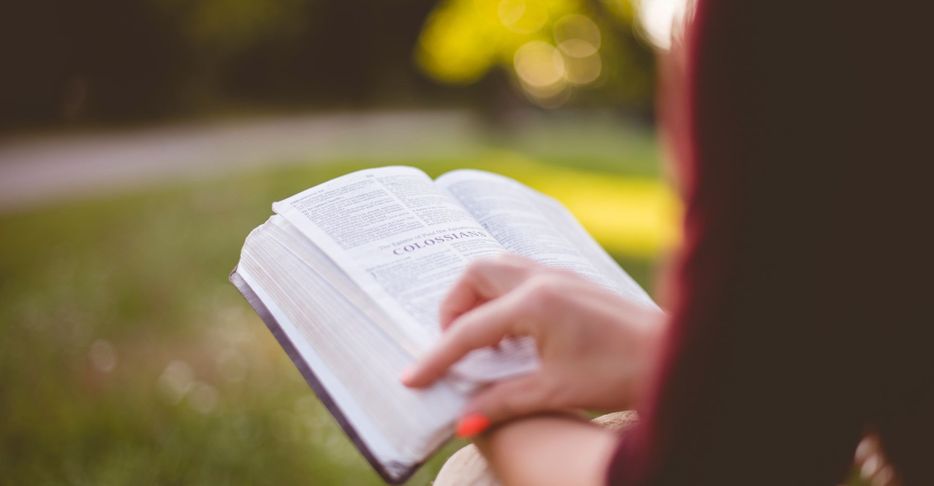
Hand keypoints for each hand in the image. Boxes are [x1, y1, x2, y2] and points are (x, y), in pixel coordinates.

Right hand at [402, 254, 665, 428]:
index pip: (468, 329)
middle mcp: (542, 278)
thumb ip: (502, 402)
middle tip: (454, 347)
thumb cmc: (621, 372)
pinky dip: (502, 296)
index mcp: (535, 303)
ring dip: (478, 297)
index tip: (412, 379)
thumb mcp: (556, 391)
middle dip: (453, 308)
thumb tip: (462, 422)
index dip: (436, 357)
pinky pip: (520, 275)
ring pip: (497, 267)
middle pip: (475, 274)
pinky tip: (513, 333)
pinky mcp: (571, 281)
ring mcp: (559, 274)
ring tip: (481, 339)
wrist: (673, 355)